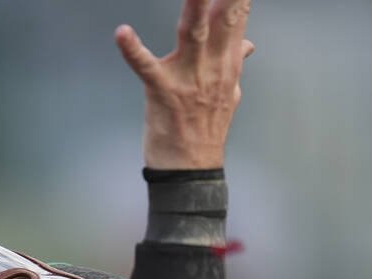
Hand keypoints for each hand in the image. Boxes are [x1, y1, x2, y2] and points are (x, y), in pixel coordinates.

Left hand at [115, 0, 253, 168]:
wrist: (191, 170)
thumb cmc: (206, 129)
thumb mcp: (229, 94)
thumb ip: (235, 64)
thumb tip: (248, 44)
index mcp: (227, 65)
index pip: (237, 20)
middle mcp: (212, 68)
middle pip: (223, 22)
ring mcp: (187, 80)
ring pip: (192, 35)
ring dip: (194, 8)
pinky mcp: (161, 91)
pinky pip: (145, 66)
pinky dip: (132, 49)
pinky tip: (122, 33)